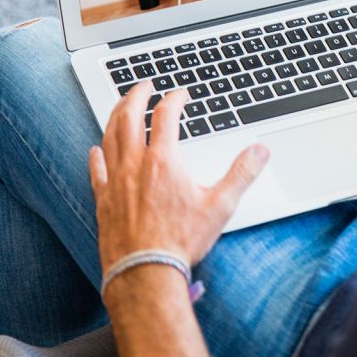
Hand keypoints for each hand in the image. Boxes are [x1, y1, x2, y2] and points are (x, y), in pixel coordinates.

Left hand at [88, 82, 268, 273]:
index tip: (181, 93)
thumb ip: (242, 174)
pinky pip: (96, 169)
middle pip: (130, 116)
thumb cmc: (181, 240)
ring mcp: (115, 180)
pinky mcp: (104, 199)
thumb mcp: (220, 206)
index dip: (174, 98)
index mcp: (164, 161)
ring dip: (115, 115)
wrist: (145, 270)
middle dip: (136, 95)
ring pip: (110, 136)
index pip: (166, 115)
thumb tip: (261, 151)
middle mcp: (135, 165)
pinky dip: (97, 153)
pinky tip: (96, 149)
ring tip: (121, 106)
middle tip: (144, 85)